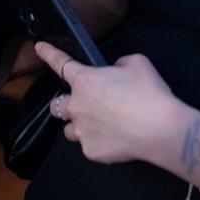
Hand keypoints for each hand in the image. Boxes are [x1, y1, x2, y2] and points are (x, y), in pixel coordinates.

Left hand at [37, 39, 176, 164]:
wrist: (160, 129)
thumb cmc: (148, 91)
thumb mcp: (136, 63)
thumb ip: (118, 66)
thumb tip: (114, 74)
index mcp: (85, 80)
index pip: (61, 63)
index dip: (48, 54)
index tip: (39, 48)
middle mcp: (77, 106)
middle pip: (57, 105)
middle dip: (65, 103)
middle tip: (84, 104)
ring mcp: (82, 132)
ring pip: (70, 129)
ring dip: (79, 124)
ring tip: (100, 125)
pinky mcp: (92, 152)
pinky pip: (89, 145)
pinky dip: (98, 141)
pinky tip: (116, 140)